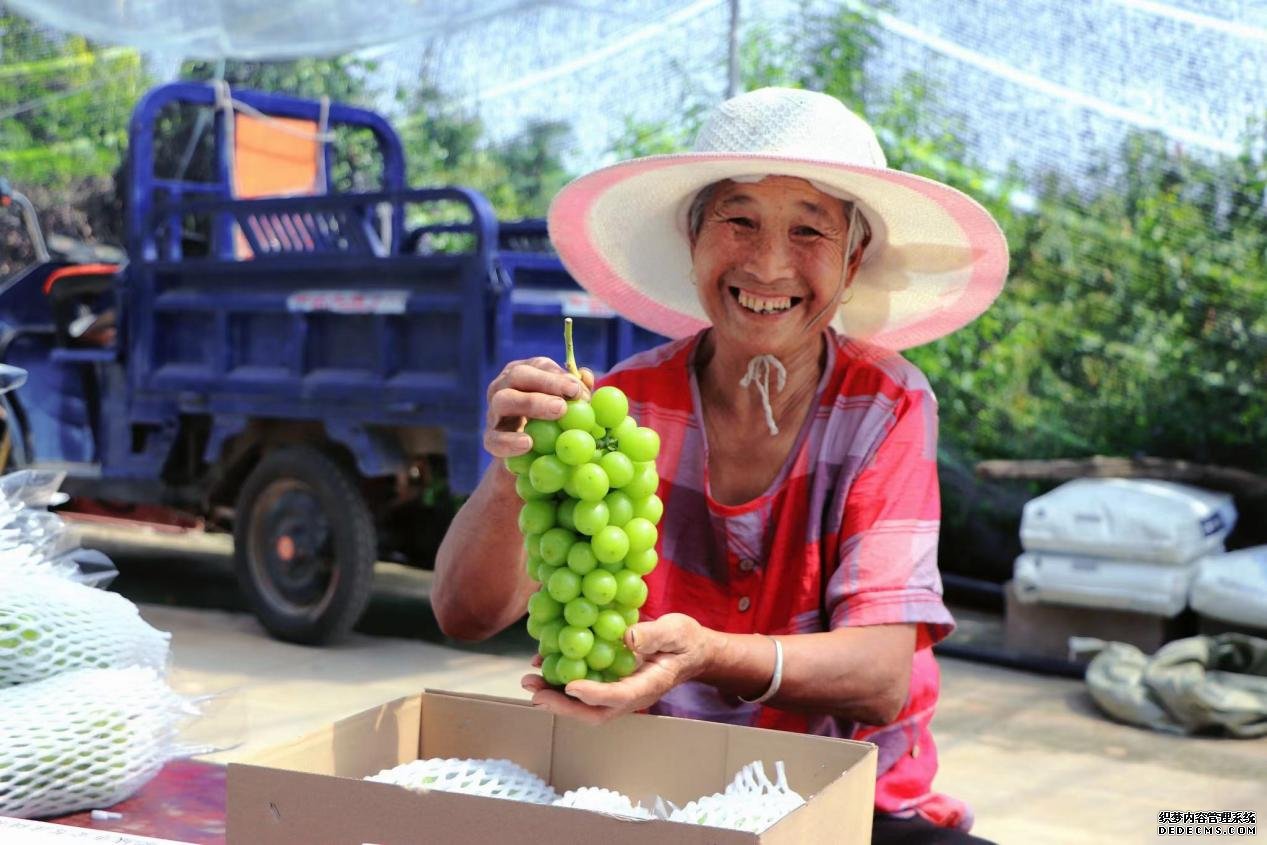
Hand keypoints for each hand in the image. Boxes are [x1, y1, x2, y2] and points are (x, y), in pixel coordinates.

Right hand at [484, 357, 594, 457]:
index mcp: (525, 372)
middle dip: (545, 384)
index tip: (577, 390)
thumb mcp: (566, 403)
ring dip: (531, 404)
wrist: (527, 455)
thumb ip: (577, 391)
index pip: (539, 366)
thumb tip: (587, 378)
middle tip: (566, 400)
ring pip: (504, 401)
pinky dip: (510, 441)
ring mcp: (493, 410)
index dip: (558, 376)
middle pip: (518, 375)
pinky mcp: (489, 437)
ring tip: (557, 412)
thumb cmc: (551, 421)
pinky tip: (528, 444)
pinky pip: (495, 438)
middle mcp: (504, 385)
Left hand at [521, 613, 713, 724]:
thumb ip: (653, 634)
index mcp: (649, 685)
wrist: (692, 651)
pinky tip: (543, 666)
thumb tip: (627, 638)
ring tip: (530, 679)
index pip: (620, 695)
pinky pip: (584, 690)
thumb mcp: (676, 631)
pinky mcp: (611, 684)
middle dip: (562, 705)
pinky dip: (562, 683)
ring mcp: (620, 693)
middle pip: (594, 712)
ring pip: (584, 706)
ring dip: (556, 696)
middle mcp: (631, 696)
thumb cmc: (685, 641)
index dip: (594, 693)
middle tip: (535, 691)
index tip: (570, 685)